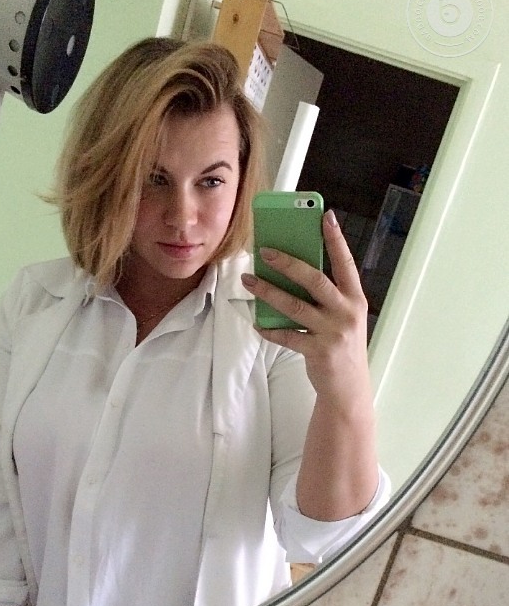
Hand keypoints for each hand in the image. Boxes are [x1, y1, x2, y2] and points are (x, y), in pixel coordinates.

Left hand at [241, 209, 370, 412]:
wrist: (348, 389)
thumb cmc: (341, 346)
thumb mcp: (343, 317)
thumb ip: (327, 297)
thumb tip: (293, 271)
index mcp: (355, 299)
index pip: (345, 263)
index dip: (335, 240)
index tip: (324, 217)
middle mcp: (346, 313)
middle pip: (315, 280)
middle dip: (289, 263)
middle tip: (266, 250)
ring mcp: (333, 332)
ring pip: (295, 306)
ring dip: (268, 292)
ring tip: (249, 280)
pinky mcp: (318, 351)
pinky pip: (287, 336)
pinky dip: (270, 329)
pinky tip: (257, 322)